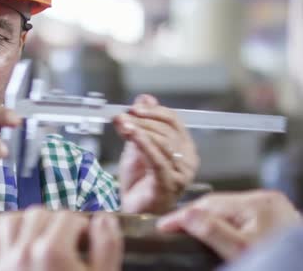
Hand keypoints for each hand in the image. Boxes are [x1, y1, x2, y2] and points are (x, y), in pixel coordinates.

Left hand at [0, 208, 121, 270]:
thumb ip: (107, 248)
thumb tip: (104, 219)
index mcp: (52, 252)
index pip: (69, 217)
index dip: (82, 228)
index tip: (86, 242)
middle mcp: (23, 250)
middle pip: (41, 214)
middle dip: (57, 223)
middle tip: (68, 243)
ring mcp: (3, 260)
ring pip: (13, 219)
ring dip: (29, 223)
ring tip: (43, 239)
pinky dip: (2, 228)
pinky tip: (17, 239)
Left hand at [113, 94, 198, 213]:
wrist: (133, 210)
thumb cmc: (138, 182)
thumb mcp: (137, 146)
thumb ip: (142, 124)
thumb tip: (144, 97)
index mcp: (184, 147)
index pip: (174, 121)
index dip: (154, 111)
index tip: (134, 107)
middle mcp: (188, 160)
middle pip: (167, 131)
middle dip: (141, 121)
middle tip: (121, 116)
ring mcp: (181, 174)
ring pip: (163, 143)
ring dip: (139, 130)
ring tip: (121, 124)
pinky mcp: (169, 185)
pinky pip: (157, 160)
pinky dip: (143, 144)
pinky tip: (130, 134)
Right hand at [157, 190, 302, 260]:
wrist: (302, 270)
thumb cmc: (279, 264)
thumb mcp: (241, 251)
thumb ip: (213, 231)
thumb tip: (185, 215)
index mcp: (258, 202)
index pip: (208, 204)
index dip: (182, 216)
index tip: (163, 226)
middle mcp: (267, 200)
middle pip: (218, 204)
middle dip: (193, 216)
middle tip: (171, 228)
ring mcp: (273, 209)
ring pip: (228, 211)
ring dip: (208, 221)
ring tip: (188, 231)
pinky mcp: (275, 220)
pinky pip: (241, 218)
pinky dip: (225, 225)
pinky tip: (215, 234)